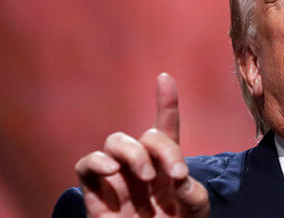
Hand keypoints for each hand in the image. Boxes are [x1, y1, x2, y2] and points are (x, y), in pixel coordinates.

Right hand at [75, 73, 209, 216]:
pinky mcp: (95, 194)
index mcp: (167, 166)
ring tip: (145, 178)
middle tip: (174, 176)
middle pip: (145, 135)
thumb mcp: (197, 212)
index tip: (164, 78)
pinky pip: (86, 165)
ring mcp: (118, 179)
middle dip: (162, 150)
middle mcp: (142, 167)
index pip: (166, 128)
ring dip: (133, 153)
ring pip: (115, 141)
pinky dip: (98, 162)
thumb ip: (193, 193)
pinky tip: (113, 172)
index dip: (166, 103)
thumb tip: (176, 178)